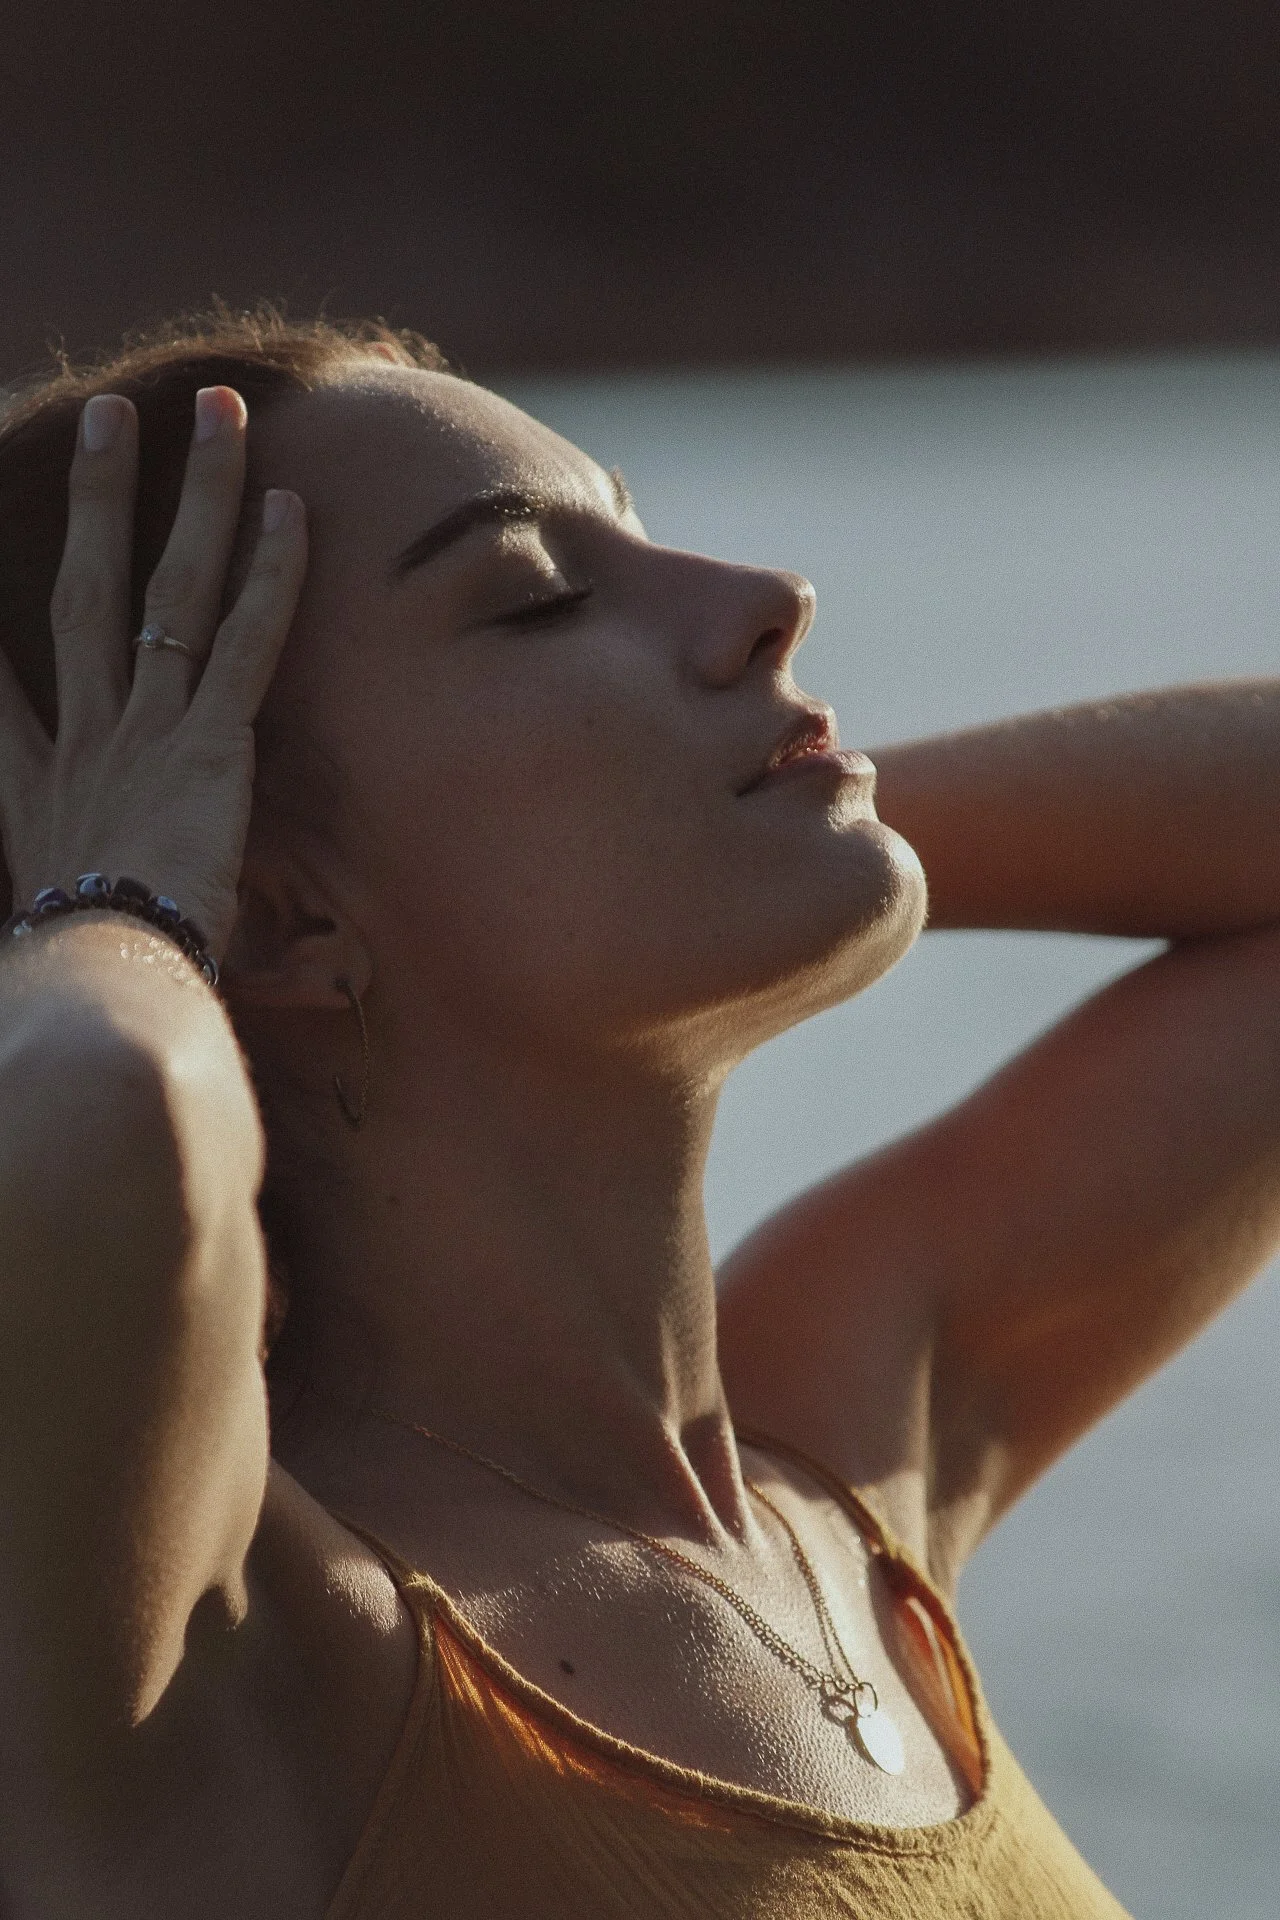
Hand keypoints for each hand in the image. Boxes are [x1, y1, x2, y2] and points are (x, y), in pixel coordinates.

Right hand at [0, 387, 306, 958]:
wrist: (102, 981)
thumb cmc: (78, 978)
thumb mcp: (39, 928)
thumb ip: (45, 896)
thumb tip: (41, 949)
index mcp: (31, 784)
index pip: (2, 678)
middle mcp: (83, 735)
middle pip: (86, 590)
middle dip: (97, 498)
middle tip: (109, 416)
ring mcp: (146, 728)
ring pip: (172, 588)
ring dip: (194, 495)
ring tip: (214, 413)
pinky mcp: (211, 743)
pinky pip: (248, 639)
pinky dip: (272, 573)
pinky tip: (291, 506)